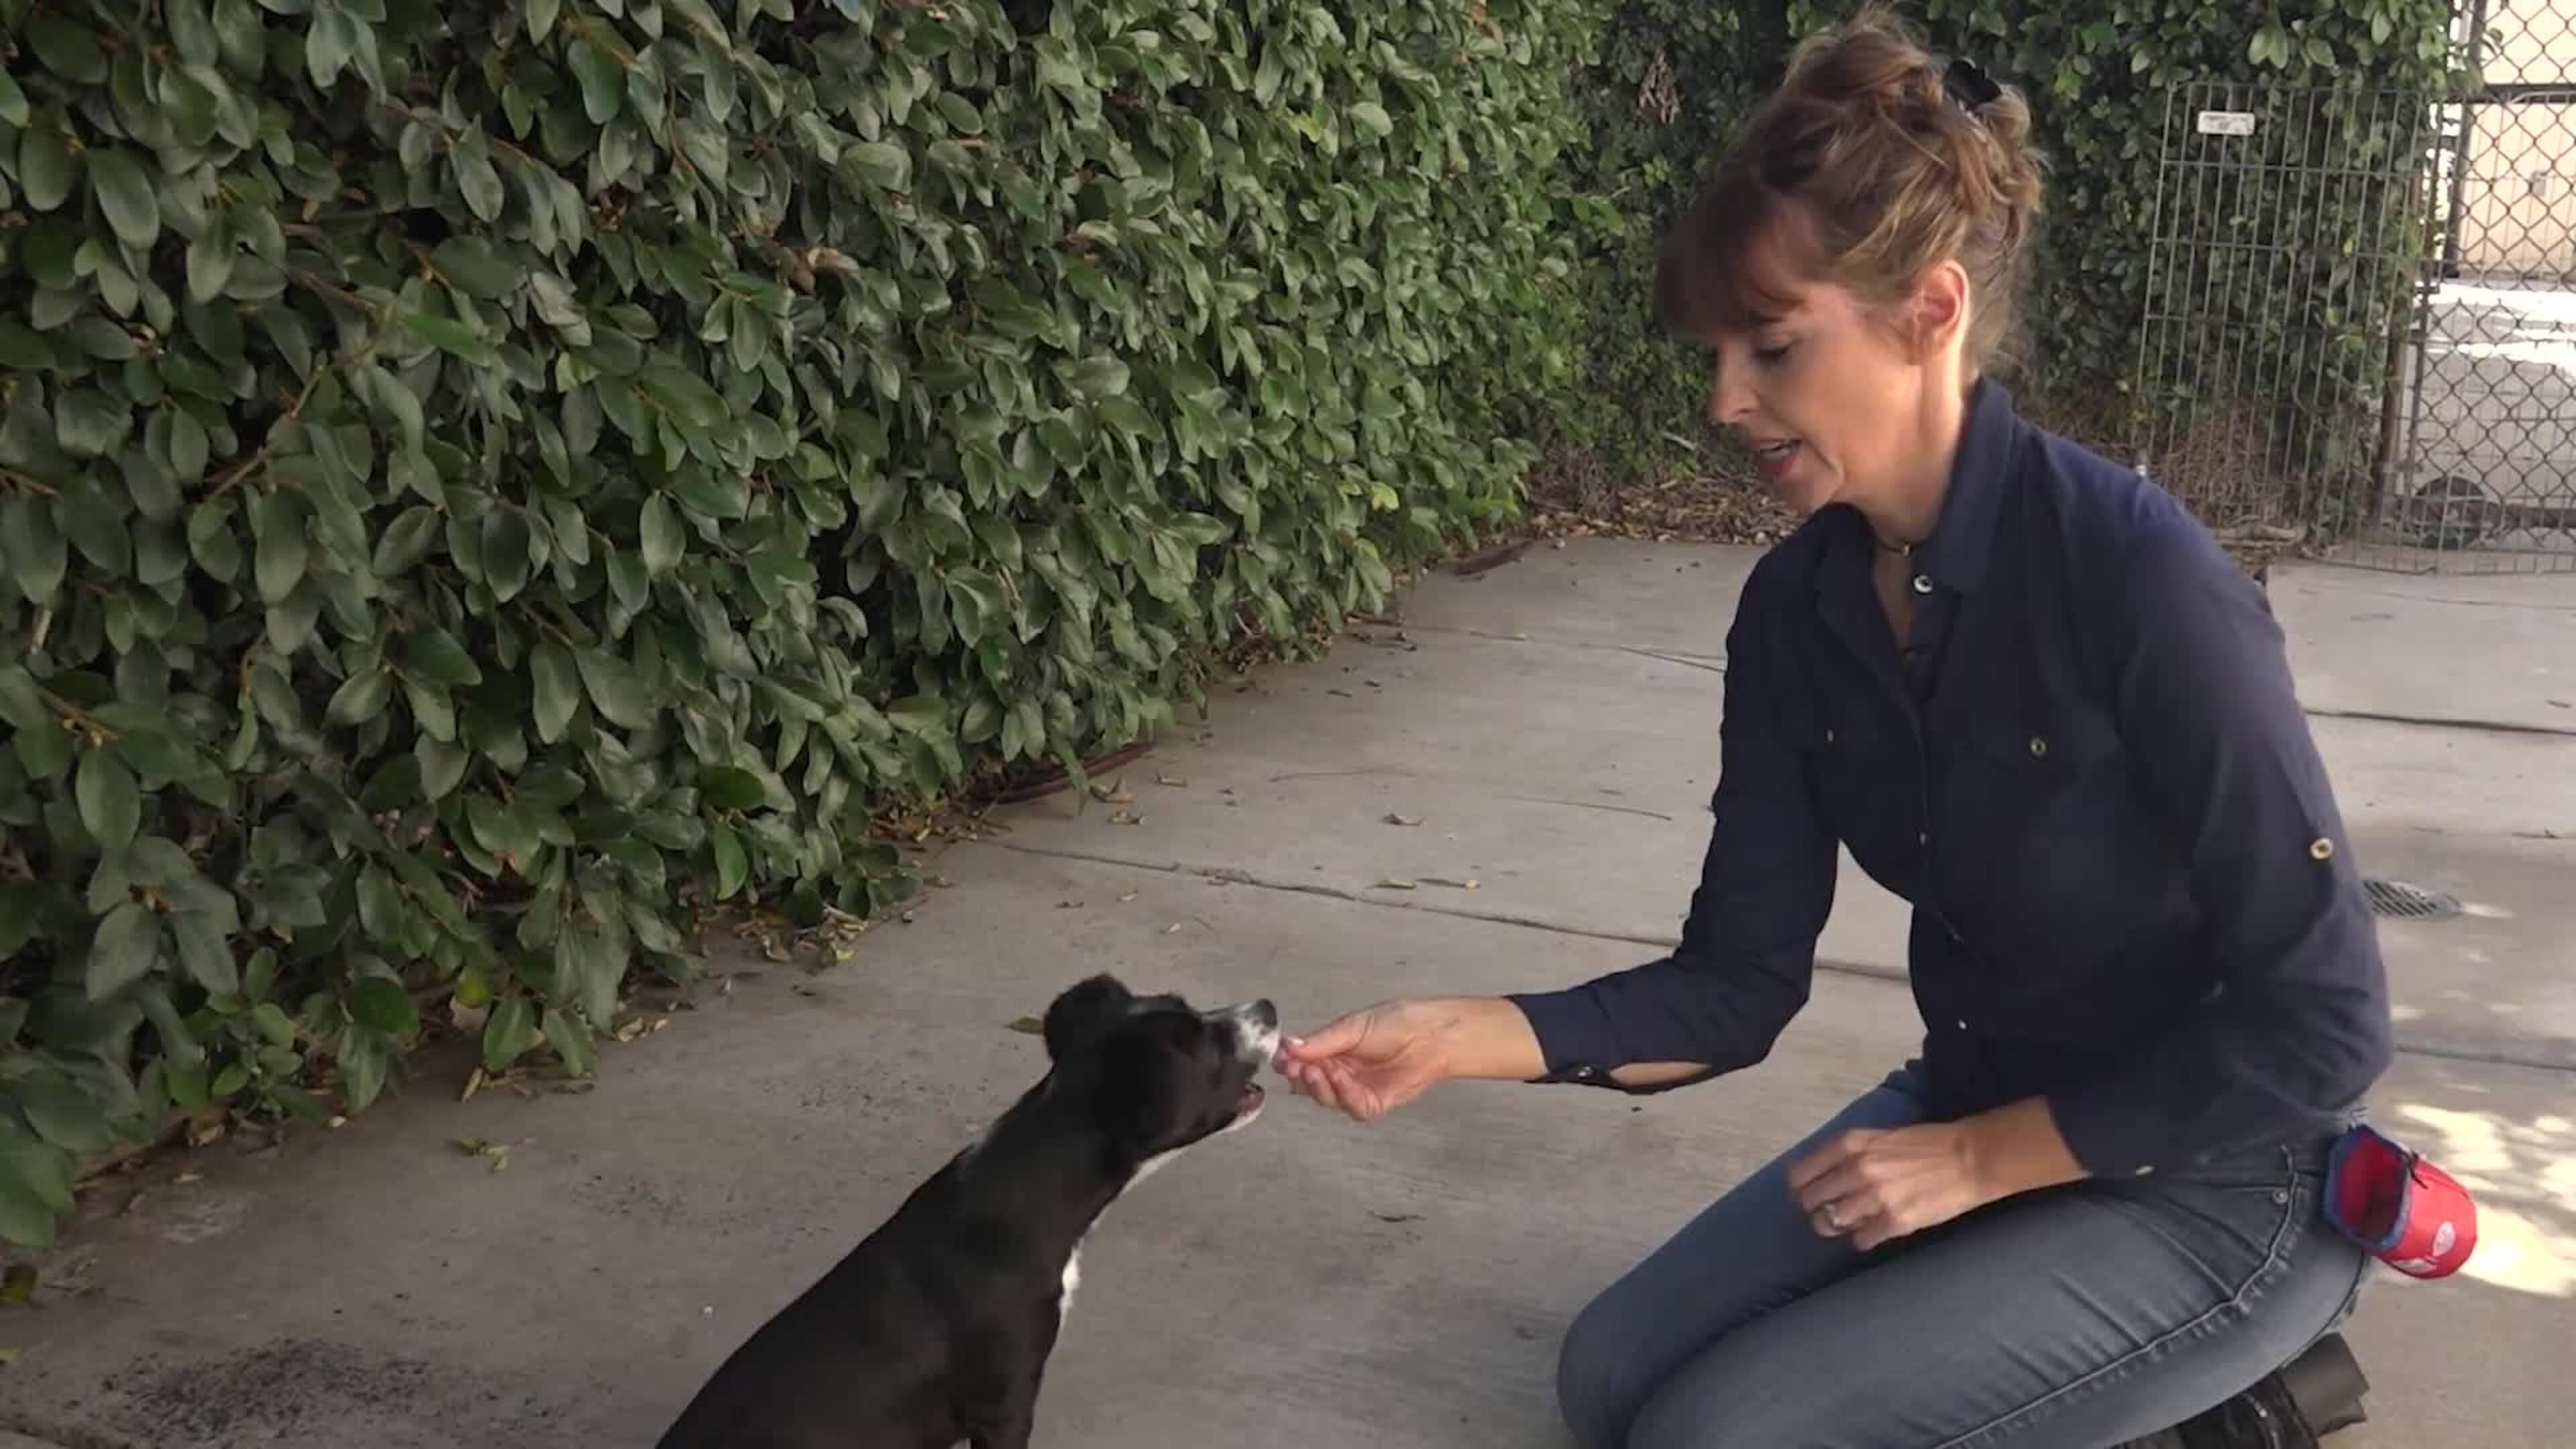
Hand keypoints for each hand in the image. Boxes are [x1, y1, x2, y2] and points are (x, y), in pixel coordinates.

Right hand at [1272, 999, 1456, 1120]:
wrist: (1430, 1034)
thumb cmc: (1396, 1023)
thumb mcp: (1352, 1027)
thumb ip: (1321, 1041)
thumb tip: (1287, 1045)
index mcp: (1331, 1051)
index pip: (1301, 1062)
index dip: (1288, 1062)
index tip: (1280, 1057)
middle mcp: (1340, 1073)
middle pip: (1309, 1085)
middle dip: (1299, 1077)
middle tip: (1294, 1067)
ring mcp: (1355, 1090)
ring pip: (1327, 1099)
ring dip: (1319, 1086)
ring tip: (1317, 1069)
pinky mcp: (1373, 1103)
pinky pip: (1351, 1107)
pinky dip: (1343, 1093)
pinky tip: (1341, 1077)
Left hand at [1785, 1121, 1997, 1251]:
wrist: (1969, 1158)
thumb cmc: (1923, 1145)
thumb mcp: (1877, 1137)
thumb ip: (1846, 1154)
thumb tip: (1817, 1178)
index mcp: (1849, 1144)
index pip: (1799, 1175)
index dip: (1800, 1189)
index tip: (1809, 1195)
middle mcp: (1856, 1169)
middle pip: (1810, 1202)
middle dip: (1816, 1210)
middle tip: (1831, 1213)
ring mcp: (1874, 1197)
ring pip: (1830, 1223)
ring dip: (1838, 1226)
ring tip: (1855, 1221)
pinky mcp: (1894, 1221)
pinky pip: (1860, 1240)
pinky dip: (1864, 1238)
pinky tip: (1876, 1230)